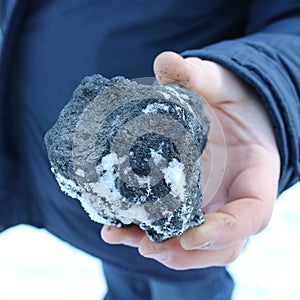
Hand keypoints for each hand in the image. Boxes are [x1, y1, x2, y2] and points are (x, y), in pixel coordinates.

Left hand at [101, 51, 279, 269]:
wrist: (226, 116)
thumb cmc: (231, 103)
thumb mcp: (220, 86)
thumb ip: (199, 77)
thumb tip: (166, 61)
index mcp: (254, 176)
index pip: (250, 215)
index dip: (224, 232)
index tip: (191, 235)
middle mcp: (233, 199)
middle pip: (219, 244)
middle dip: (185, 252)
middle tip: (146, 246)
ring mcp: (212, 206)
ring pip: (194, 245)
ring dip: (162, 249)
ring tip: (123, 239)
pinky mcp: (189, 205)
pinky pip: (173, 229)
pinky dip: (147, 234)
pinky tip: (118, 228)